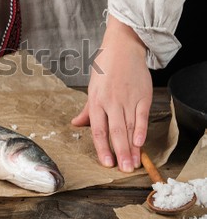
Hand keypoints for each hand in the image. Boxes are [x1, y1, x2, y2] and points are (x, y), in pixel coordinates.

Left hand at [72, 15, 151, 171]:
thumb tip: (76, 124)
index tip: (107, 163)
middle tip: (124, 170)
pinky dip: (141, 130)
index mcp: (96, 102)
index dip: (102, 148)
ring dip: (131, 147)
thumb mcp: (91, 88)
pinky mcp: (143, 95)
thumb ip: (86, 109)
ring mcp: (128, 99)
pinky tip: (141, 143)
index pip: (98, 130)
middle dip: (119, 153)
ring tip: (134, 163)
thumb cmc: (105, 68)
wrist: (123, 48)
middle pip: (115, 132)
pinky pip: (142, 116)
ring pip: (129, 127)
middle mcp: (111, 102)